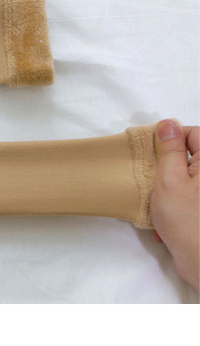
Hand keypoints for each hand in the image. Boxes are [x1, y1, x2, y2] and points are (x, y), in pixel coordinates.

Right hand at [150, 120, 198, 291]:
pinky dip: (177, 204)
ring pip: (187, 177)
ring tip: (159, 205)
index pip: (193, 133)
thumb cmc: (186, 219)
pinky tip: (166, 221)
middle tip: (153, 179)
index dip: (171, 139)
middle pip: (190, 155)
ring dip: (170, 188)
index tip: (153, 152)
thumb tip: (168, 124)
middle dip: (168, 166)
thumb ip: (169, 149)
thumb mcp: (169, 178)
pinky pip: (190, 197)